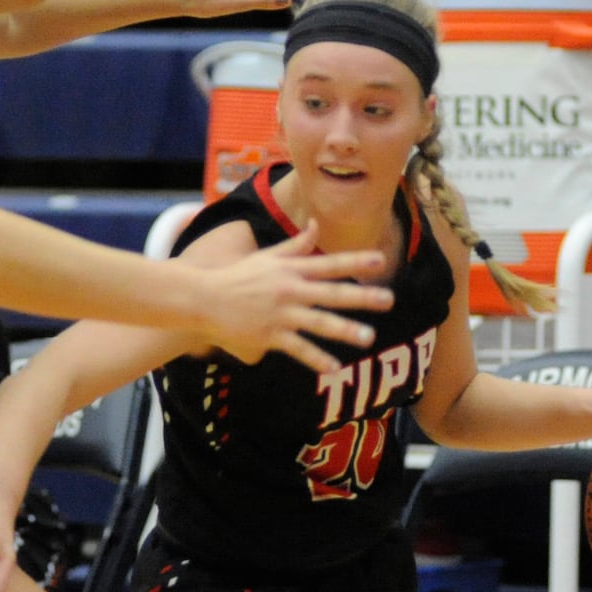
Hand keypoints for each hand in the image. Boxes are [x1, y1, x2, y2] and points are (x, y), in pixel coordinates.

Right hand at [199, 221, 390, 373]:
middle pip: (331, 293)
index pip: (329, 263)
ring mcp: (280, 314)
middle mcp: (289, 289)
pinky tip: (334, 367)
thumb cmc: (237, 277)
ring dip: (344, 330)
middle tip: (388, 299)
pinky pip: (297, 348)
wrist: (202, 299)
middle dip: (361, 296)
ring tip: (368, 338)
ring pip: (318, 322)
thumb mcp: (267, 257)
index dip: (355, 262)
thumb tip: (317, 224)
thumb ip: (296, 245)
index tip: (380, 261)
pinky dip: (316, 358)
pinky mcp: (268, 335)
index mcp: (290, 269)